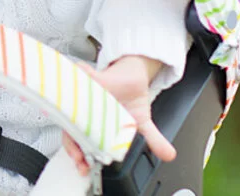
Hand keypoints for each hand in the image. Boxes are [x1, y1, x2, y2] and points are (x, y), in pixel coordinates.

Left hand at [62, 56, 176, 175]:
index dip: (78, 155)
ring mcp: (85, 95)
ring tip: (78, 122)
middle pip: (71, 127)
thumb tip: (169, 154)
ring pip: (72, 102)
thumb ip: (153, 140)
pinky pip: (82, 75)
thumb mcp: (143, 123)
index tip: (83, 164)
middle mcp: (85, 111)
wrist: (132, 76)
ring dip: (73, 109)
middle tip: (80, 155)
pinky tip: (84, 77)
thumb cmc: (129, 100)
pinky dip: (82, 75)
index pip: (79, 143)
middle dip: (73, 143)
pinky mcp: (89, 77)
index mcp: (94, 125)